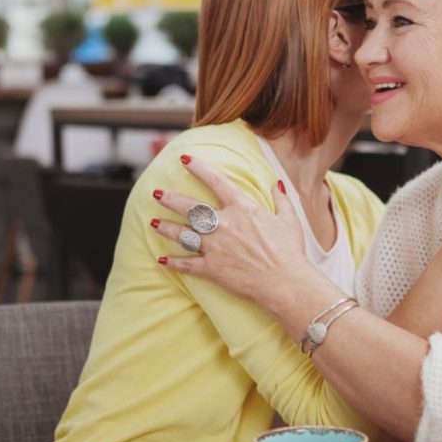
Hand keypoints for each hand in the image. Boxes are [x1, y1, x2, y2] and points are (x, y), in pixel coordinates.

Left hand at [150, 155, 310, 308]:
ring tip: (152, 222)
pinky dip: (173, 262)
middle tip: (156, 192)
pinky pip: (187, 264)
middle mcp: (223, 224)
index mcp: (242, 208)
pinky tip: (161, 259)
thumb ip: (280, 199)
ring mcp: (214, 247)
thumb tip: (276, 184)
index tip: (185, 159)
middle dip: (170, 199)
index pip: (216, 181)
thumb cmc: (289, 250)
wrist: (284, 282)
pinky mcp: (211, 268)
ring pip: (183, 234)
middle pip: (190, 207)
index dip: (199, 168)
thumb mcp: (289, 219)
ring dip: (166, 227)